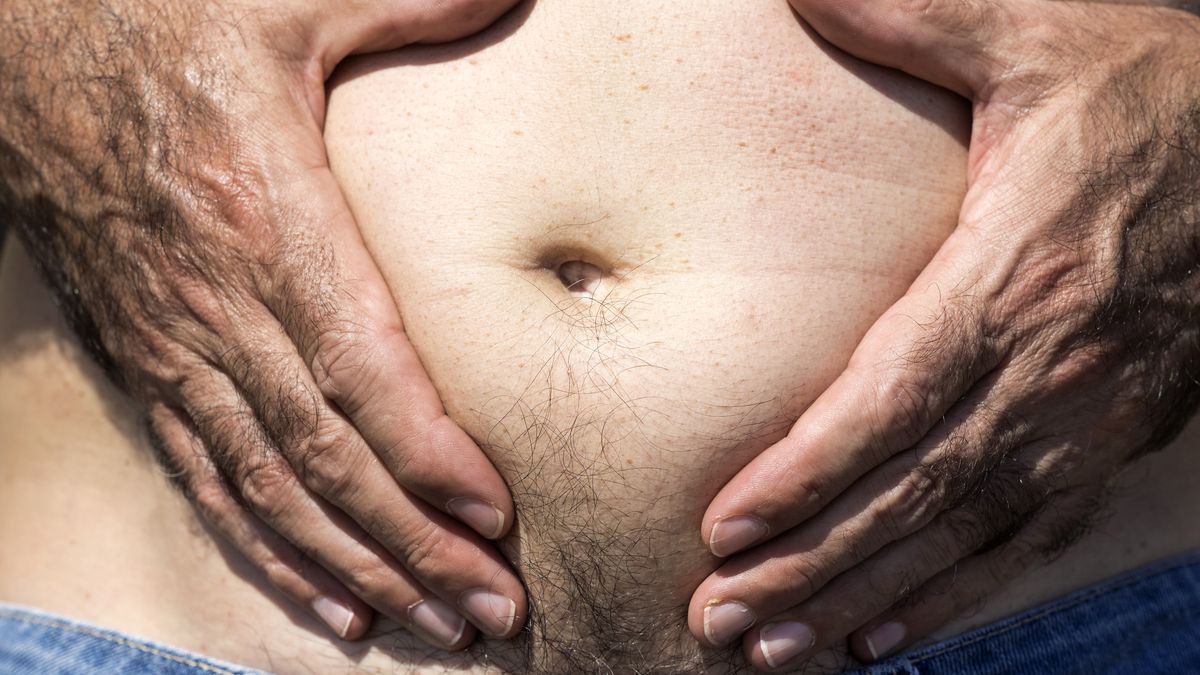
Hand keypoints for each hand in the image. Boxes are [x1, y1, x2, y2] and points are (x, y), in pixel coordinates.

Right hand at [0, 0, 526, 647]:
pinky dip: (269, 549)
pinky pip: (210, 476)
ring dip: (355, 566)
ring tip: (434, 625)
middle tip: (493, 609)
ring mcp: (175, 344)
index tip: (495, 513)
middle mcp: (216, 304)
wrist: (25, 40)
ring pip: (270, 487)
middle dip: (413, 543)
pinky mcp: (149, 361)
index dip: (426, 452)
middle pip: (325, 456)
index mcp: (264, 218)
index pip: (358, 369)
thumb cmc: (161, 19)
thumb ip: (411, 1)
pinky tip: (331, 601)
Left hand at [688, 0, 1199, 668]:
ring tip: (776, 651)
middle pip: (916, 490)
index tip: (726, 527)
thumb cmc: (1150, 85)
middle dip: (813, 562)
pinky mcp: (1117, 438)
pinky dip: (953, 594)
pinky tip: (885, 635)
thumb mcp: (1036, 28)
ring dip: (866, 596)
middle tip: (721, 618)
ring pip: (963, 532)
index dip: (809, 473)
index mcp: (1019, 273)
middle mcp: (1055, 366)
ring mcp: (1092, 415)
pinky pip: (1028, 538)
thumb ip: (909, 13)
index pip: (893, 399)